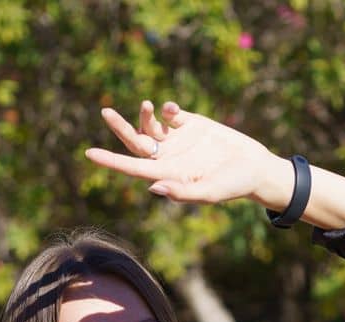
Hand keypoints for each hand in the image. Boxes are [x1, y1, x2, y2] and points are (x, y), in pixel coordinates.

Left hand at [85, 100, 285, 206]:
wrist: (255, 167)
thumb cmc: (233, 186)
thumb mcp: (209, 192)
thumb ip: (183, 192)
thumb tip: (153, 187)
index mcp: (167, 174)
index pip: (133, 168)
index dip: (111, 161)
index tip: (89, 154)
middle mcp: (167, 157)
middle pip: (135, 142)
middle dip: (120, 127)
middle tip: (105, 112)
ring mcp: (177, 140)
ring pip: (149, 125)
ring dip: (144, 115)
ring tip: (150, 106)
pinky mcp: (190, 124)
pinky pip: (169, 114)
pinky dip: (165, 109)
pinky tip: (171, 110)